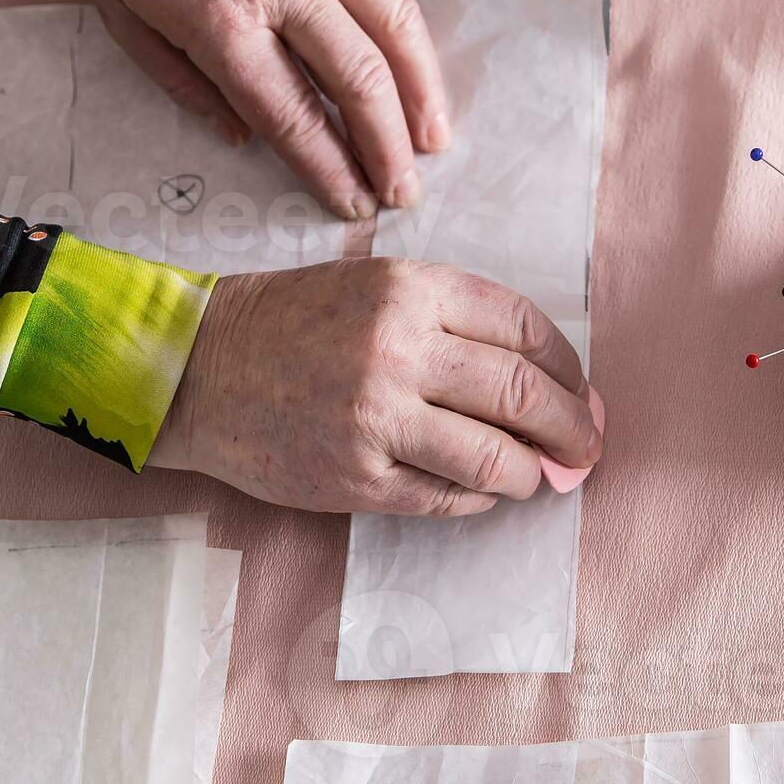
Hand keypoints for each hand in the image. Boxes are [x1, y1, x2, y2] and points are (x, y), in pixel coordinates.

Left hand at [67, 0, 446, 219]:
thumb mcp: (123, 14)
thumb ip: (183, 84)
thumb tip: (244, 137)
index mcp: (217, 18)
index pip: (290, 113)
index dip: (327, 169)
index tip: (349, 203)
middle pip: (354, 82)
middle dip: (384, 149)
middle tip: (400, 193)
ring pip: (392, 34)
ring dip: (420, 99)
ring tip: (433, 145)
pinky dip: (414, 42)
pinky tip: (422, 78)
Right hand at [154, 260, 602, 515]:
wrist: (197, 368)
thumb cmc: (291, 323)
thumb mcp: (374, 286)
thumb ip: (452, 321)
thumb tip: (544, 379)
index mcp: (410, 290)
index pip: (524, 330)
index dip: (568, 368)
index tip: (580, 391)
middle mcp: (398, 350)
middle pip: (523, 395)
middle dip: (571, 429)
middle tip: (586, 448)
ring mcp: (377, 419)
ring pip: (493, 457)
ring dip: (531, 473)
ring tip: (539, 477)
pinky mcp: (356, 479)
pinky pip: (446, 498)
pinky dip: (478, 498)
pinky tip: (483, 490)